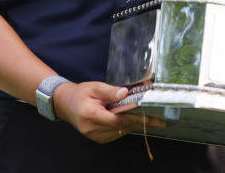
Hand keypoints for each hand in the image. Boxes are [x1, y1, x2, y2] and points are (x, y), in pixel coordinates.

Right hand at [51, 81, 165, 142]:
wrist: (65, 104)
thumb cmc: (80, 94)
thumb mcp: (93, 87)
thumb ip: (109, 91)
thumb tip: (124, 93)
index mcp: (90, 114)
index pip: (117, 119)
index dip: (135, 119)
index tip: (150, 118)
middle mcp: (92, 128)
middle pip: (121, 127)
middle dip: (141, 123)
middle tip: (158, 120)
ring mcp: (94, 136)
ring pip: (120, 132)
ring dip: (134, 125)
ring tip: (150, 119)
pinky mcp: (97, 138)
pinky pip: (116, 134)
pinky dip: (125, 128)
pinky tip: (133, 121)